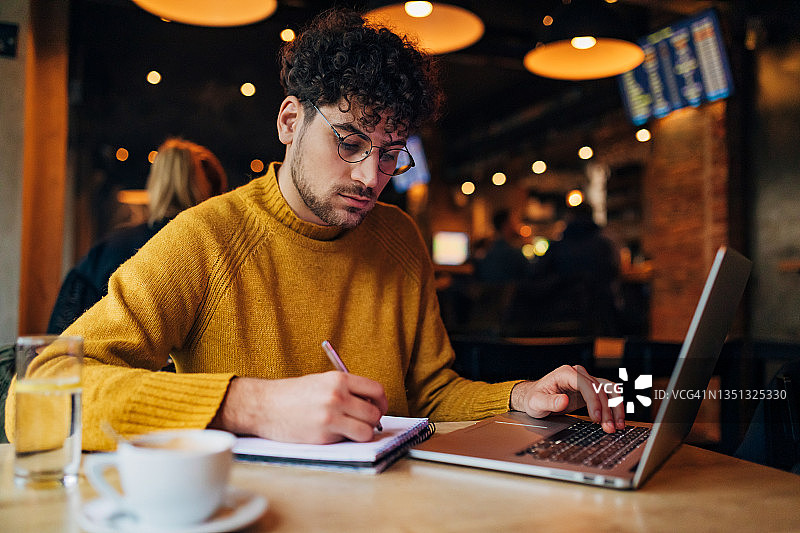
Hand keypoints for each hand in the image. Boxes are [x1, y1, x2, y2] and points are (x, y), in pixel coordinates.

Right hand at [209, 371, 387, 443]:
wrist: (265, 406)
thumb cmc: (293, 394)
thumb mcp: (322, 381)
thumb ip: (347, 389)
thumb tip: (372, 404)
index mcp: (339, 379)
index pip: (377, 390)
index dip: (382, 402)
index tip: (379, 408)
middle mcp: (338, 396)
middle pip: (374, 413)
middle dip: (373, 420)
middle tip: (364, 422)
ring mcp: (331, 416)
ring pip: (367, 430)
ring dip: (363, 432)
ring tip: (351, 430)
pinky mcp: (323, 435)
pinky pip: (348, 440)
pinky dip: (346, 439)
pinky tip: (333, 433)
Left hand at [510, 365, 624, 432]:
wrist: (534, 397)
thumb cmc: (534, 398)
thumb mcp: (536, 402)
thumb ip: (549, 402)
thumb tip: (564, 401)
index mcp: (565, 373)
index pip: (586, 385)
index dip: (594, 401)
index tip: (596, 418)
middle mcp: (578, 374)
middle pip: (600, 389)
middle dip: (607, 409)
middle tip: (609, 428)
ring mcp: (586, 381)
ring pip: (609, 390)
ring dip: (616, 407)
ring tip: (617, 425)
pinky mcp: (590, 390)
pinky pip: (608, 395)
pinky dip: (614, 406)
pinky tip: (616, 420)